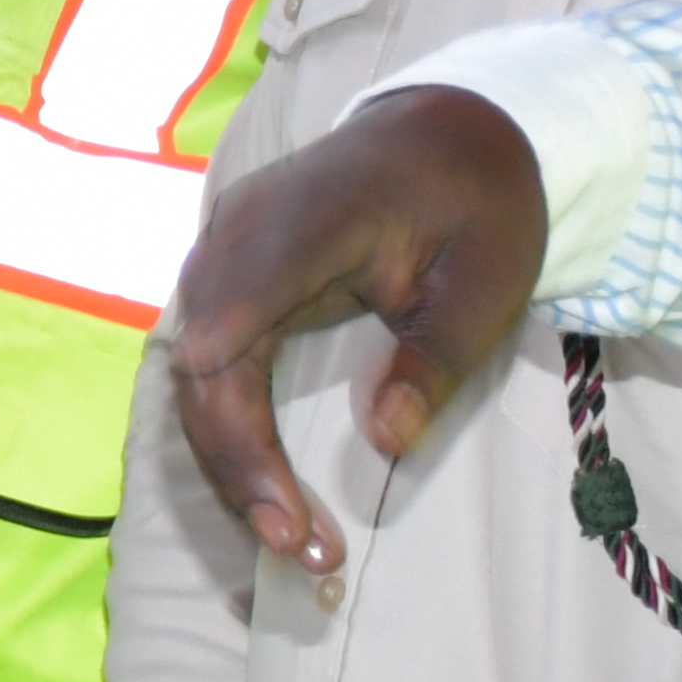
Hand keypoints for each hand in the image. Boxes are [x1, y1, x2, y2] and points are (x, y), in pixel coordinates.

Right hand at [169, 85, 546, 576]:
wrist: (445, 136)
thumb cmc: (476, 206)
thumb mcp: (487, 287)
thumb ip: (433, 361)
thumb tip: (386, 442)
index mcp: (309, 218)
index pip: (238, 303)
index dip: (230, 399)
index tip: (262, 480)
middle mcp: (238, 235)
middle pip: (204, 362)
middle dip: (240, 462)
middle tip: (299, 545)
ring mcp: (219, 257)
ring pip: (194, 375)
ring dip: (230, 460)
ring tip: (288, 537)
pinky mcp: (220, 283)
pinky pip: (205, 367)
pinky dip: (229, 434)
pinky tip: (267, 490)